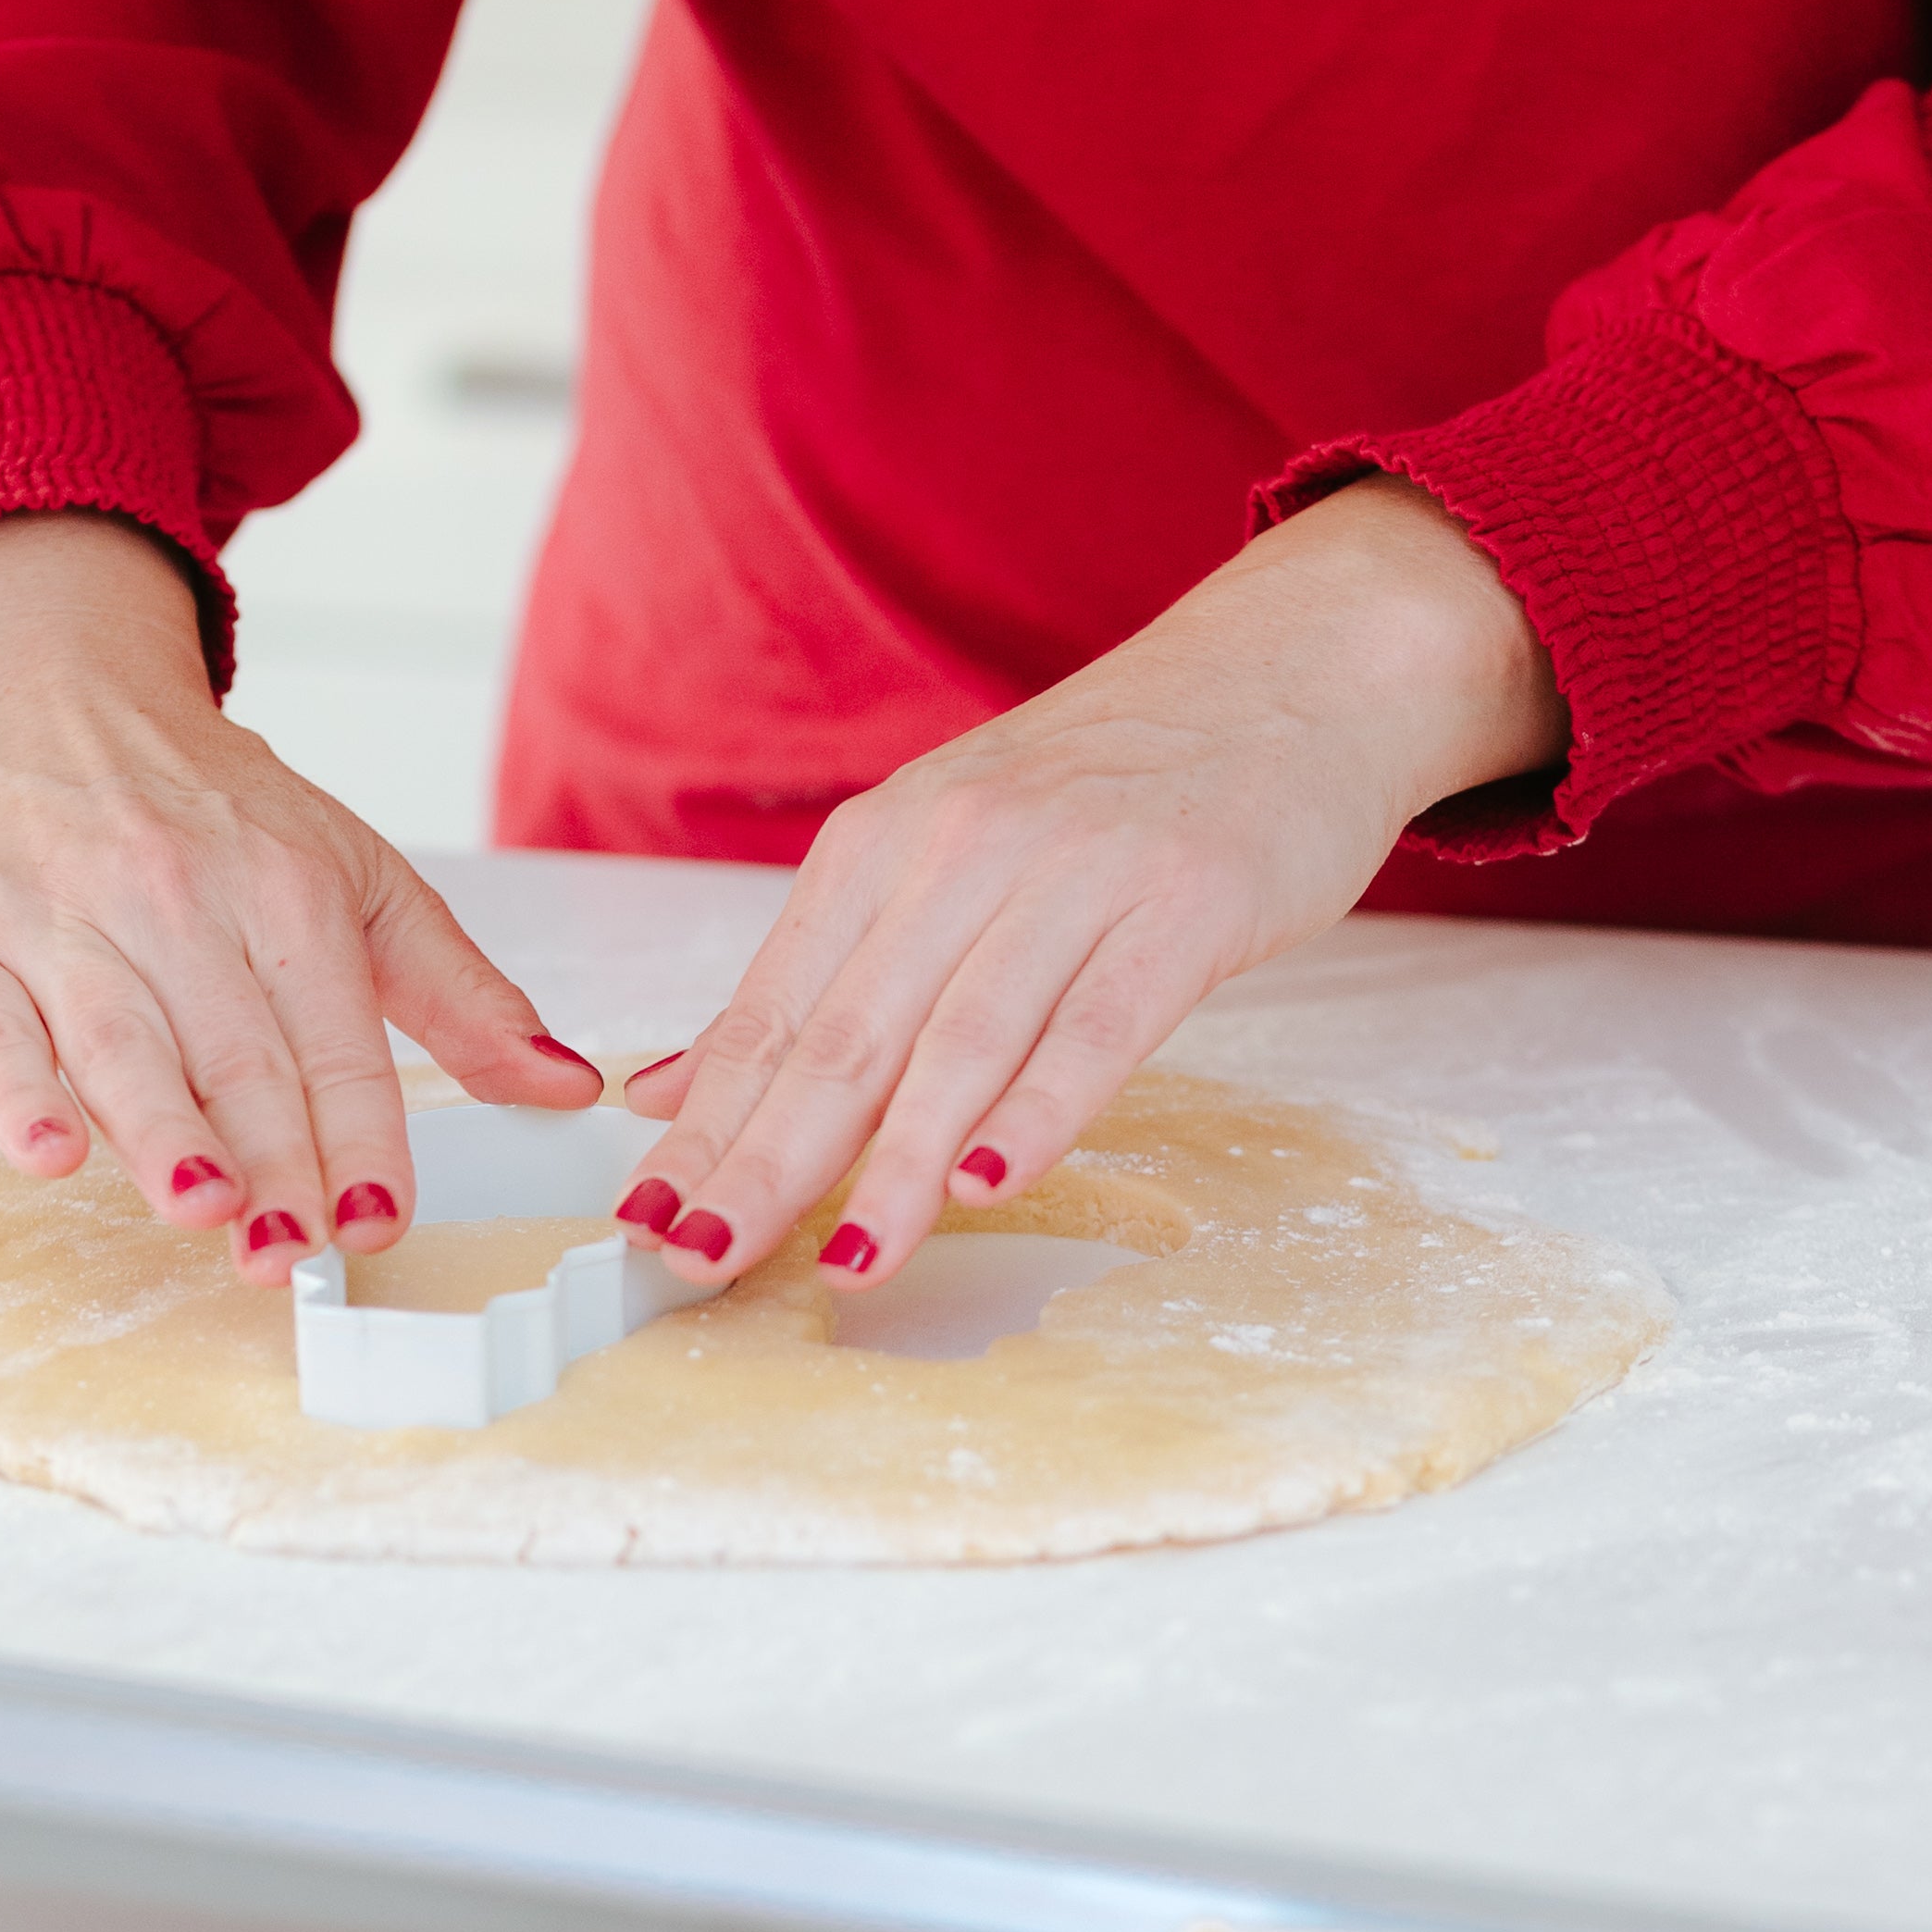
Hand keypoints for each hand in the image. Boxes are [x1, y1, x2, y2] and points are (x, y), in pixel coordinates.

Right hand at [0, 512, 600, 1279]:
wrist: (35, 684)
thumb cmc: (202, 804)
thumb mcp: (350, 871)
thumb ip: (456, 992)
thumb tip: (569, 1087)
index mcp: (285, 885)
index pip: (333, 1036)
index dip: (357, 1134)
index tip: (378, 1218)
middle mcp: (175, 894)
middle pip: (232, 1052)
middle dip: (269, 1159)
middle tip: (294, 1256)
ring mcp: (58, 913)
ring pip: (121, 1041)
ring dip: (163, 1133)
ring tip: (204, 1211)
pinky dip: (17, 1092)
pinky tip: (53, 1153)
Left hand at [614, 482, 1564, 1290]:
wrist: (1288, 670)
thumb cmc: (1105, 786)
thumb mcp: (938, 854)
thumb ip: (818, 979)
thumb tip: (673, 1089)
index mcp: (880, 848)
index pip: (770, 1012)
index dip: (703, 1126)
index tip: (643, 1221)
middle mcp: (958, 852)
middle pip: (843, 1036)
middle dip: (762, 1161)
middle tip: (696, 1258)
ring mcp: (1073, 875)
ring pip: (961, 1041)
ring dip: (898, 1164)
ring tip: (847, 1261)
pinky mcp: (1183, 904)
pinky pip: (1099, 1023)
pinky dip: (1042, 1107)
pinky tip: (994, 1183)